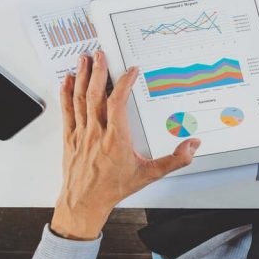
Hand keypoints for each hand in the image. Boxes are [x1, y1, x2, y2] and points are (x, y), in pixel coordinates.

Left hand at [51, 51, 200, 239]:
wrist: (84, 203)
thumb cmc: (113, 188)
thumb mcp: (148, 175)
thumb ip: (173, 160)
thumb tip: (192, 147)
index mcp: (116, 139)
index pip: (117, 103)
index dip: (124, 84)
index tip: (131, 71)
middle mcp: (96, 132)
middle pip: (95, 95)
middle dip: (98, 72)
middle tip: (101, 54)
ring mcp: (81, 133)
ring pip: (80, 99)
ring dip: (82, 77)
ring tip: (84, 59)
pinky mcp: (70, 137)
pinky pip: (67, 110)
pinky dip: (66, 93)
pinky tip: (67, 81)